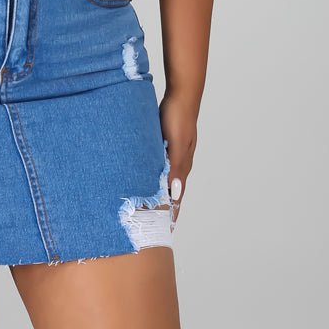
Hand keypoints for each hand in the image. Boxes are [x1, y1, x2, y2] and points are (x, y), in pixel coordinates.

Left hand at [159, 91, 197, 223]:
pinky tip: (146, 182)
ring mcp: (173, 155)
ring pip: (164, 182)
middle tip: (154, 228)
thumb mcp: (175, 143)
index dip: (171, 215)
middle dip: (164, 210)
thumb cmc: (178, 117)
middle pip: (171, 193)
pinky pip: (159, 169)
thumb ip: (175, 168)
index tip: (165, 233)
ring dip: (158, 196)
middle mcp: (179, 164)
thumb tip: (174, 193)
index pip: (176, 198)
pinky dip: (153, 179)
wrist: (181, 96)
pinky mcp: (166, 147)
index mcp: (182, 166)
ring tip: (149, 211)